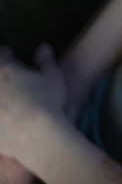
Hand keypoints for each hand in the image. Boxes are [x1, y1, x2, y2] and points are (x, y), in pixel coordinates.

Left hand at [0, 44, 67, 158]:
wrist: (38, 135)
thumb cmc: (47, 103)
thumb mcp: (54, 76)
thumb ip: (47, 60)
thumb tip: (43, 48)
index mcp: (5, 71)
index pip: (2, 55)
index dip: (6, 54)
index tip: (9, 55)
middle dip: (1, 77)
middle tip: (8, 80)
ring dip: (2, 97)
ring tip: (7, 99)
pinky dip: (1, 118)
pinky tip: (6, 118)